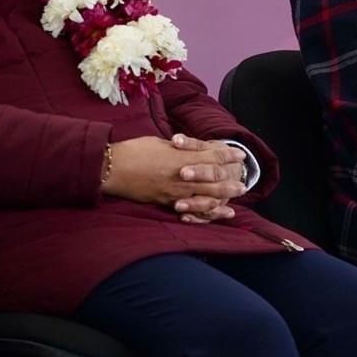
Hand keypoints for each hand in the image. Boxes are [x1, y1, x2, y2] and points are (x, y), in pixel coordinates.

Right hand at [102, 136, 246, 216]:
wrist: (112, 168)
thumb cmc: (134, 150)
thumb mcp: (160, 142)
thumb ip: (179, 149)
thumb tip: (190, 149)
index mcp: (182, 156)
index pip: (212, 156)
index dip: (228, 155)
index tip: (240, 155)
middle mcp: (182, 175)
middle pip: (213, 179)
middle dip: (230, 181)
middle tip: (244, 185)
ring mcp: (174, 191)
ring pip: (204, 196)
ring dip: (222, 198)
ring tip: (234, 201)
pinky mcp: (165, 202)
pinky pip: (188, 209)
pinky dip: (203, 212)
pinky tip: (212, 214)